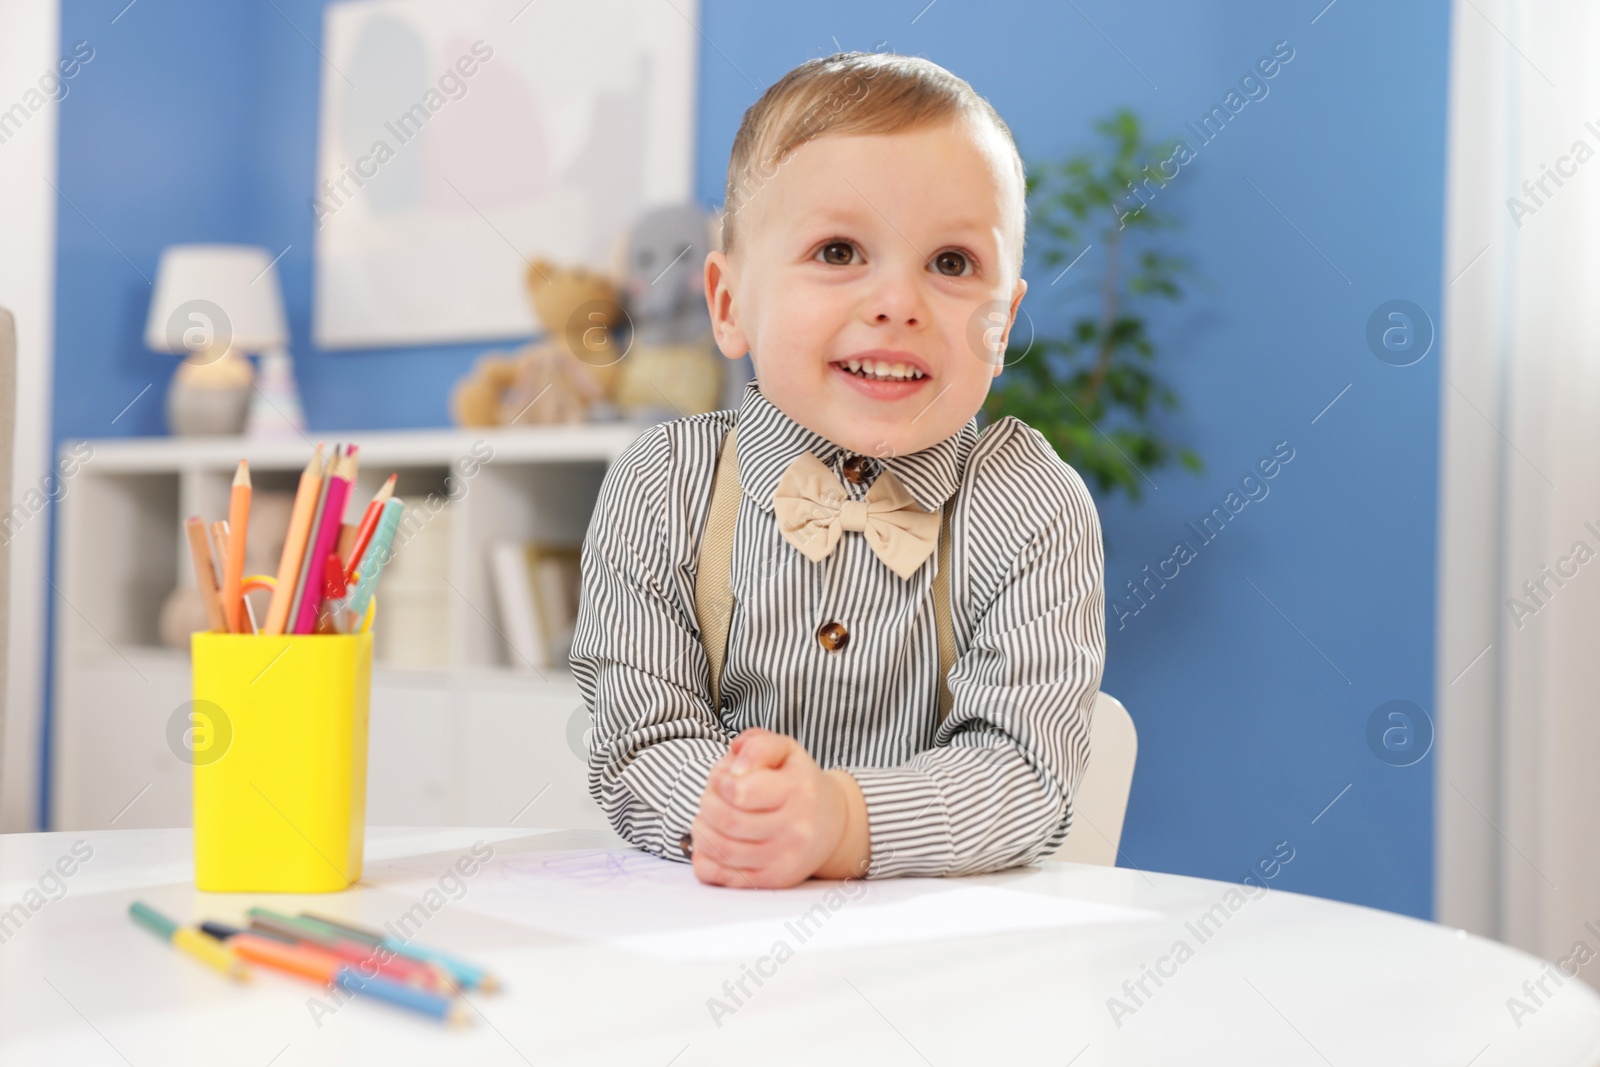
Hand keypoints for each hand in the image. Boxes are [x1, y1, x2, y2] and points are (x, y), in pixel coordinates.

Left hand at [688, 728, 869, 887]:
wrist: (832, 825)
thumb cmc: (799, 783)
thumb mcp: (786, 750)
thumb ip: (757, 745)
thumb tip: (733, 766)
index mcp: (798, 791)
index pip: (740, 792)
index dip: (719, 781)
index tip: (722, 776)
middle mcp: (795, 829)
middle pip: (726, 820)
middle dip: (706, 803)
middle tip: (711, 796)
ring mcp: (783, 859)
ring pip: (720, 850)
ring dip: (702, 829)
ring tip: (708, 817)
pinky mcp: (771, 880)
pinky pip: (720, 876)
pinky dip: (704, 858)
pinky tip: (712, 842)